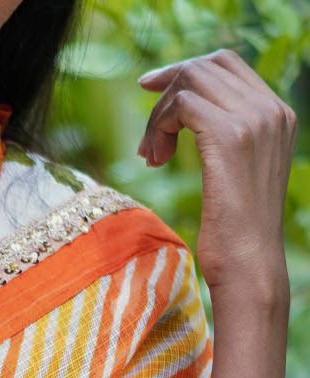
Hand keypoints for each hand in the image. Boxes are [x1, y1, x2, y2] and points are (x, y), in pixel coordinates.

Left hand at [137, 50, 296, 291]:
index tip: (152, 92)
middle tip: (147, 136)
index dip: (184, 73)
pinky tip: (155, 160)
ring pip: (190, 82)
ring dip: (158, 116)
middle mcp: (271, 109)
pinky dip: (158, 127)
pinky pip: (181, 105)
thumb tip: (185, 114)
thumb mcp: (237, 174)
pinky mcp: (229, 136)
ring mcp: (253, 119)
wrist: (248, 265)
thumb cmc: (236, 234)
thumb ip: (226, 137)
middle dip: (166, 91)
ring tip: (151, 157)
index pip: (227, 65)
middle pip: (207, 66)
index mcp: (277, 114)